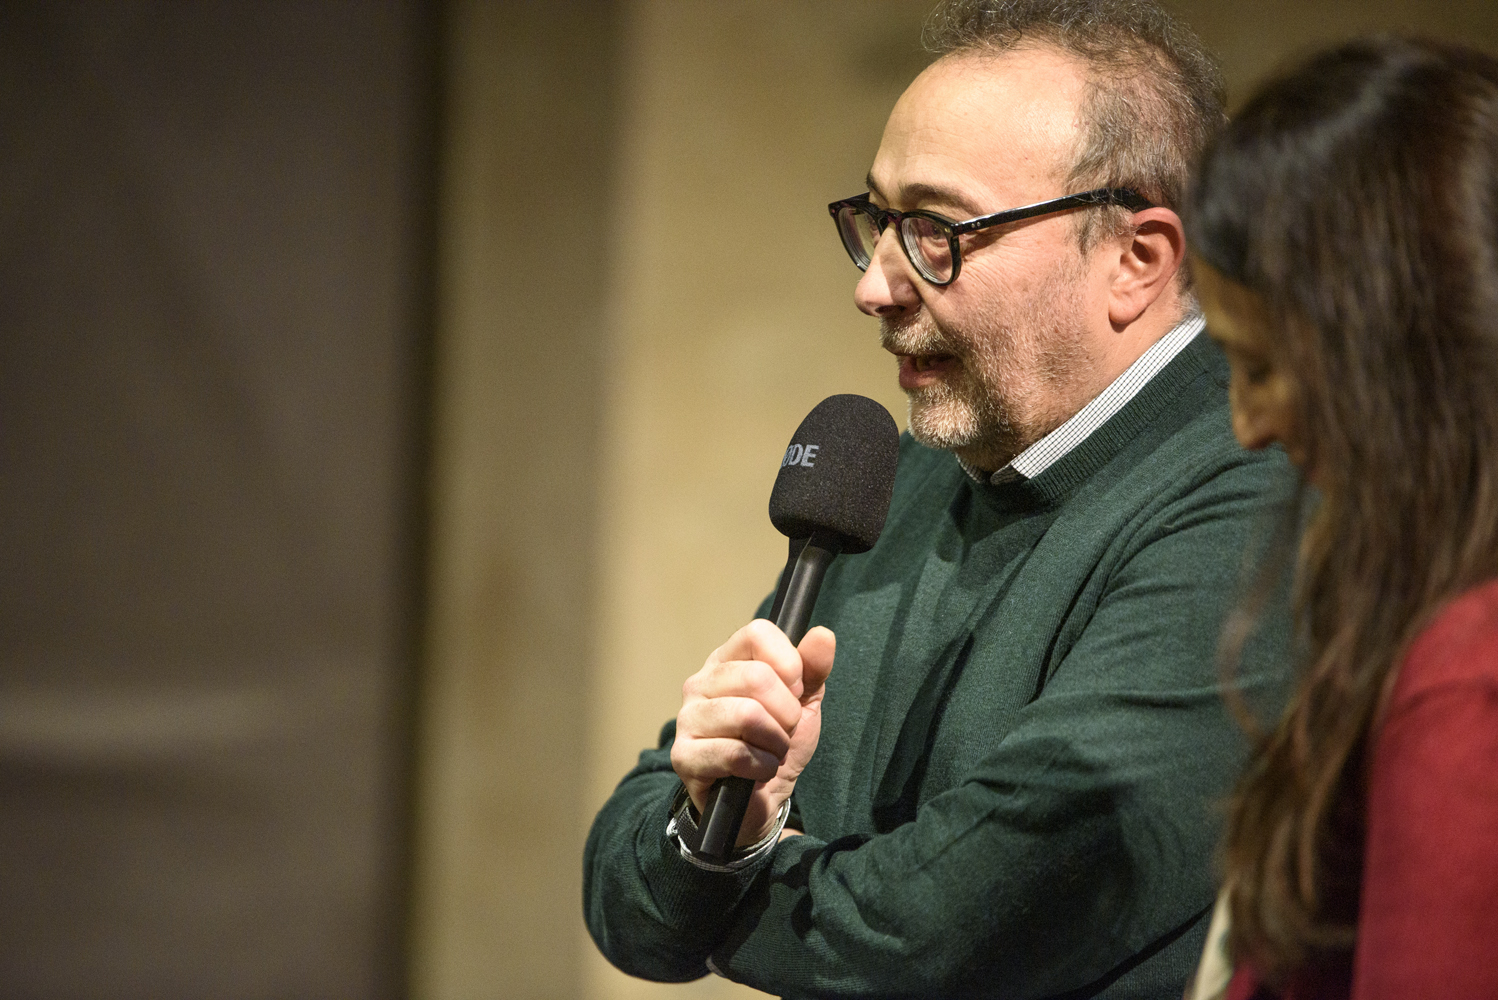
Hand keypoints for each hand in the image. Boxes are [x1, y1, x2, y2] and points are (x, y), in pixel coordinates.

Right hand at [671, 619, 835, 846]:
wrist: (760, 799)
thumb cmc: (776, 742)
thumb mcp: (803, 703)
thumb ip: (813, 668)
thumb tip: (823, 635)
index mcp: (727, 660)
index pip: (758, 633)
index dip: (789, 664)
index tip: (795, 690)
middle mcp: (700, 682)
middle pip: (757, 677)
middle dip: (787, 713)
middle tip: (784, 730)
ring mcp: (687, 718)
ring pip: (747, 715)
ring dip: (775, 741)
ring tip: (771, 751)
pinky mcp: (684, 755)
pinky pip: (735, 753)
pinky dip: (761, 766)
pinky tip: (758, 771)